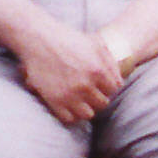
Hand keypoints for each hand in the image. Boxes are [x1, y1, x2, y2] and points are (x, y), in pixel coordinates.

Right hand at [14, 15, 122, 129]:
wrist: (38, 40)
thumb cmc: (67, 38)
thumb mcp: (94, 43)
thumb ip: (110, 61)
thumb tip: (119, 78)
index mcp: (98, 70)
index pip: (114, 89)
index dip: (107, 86)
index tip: (100, 84)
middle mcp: (86, 85)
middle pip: (102, 103)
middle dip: (97, 97)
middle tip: (89, 91)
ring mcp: (70, 95)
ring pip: (88, 114)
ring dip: (85, 107)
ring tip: (80, 100)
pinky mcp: (55, 101)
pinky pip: (69, 118)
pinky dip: (70, 114)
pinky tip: (68, 104)